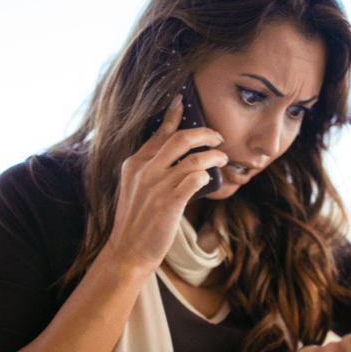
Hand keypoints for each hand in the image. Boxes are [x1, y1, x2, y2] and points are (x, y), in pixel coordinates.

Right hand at [102, 94, 227, 272]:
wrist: (128, 251)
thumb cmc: (135, 221)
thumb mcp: (134, 188)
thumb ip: (149, 169)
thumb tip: (175, 156)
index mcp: (135, 164)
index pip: (158, 133)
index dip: (173, 115)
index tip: (182, 100)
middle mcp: (145, 170)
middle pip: (181, 138)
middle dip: (205, 133)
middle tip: (218, 137)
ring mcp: (158, 186)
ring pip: (195, 158)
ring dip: (214, 156)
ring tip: (222, 159)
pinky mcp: (170, 203)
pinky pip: (196, 179)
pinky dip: (206, 175)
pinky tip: (210, 179)